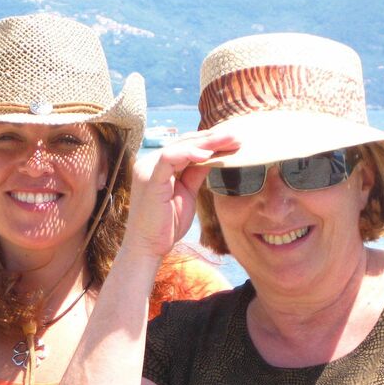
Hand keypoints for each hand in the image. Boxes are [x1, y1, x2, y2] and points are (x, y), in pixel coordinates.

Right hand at [124, 130, 238, 257]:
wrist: (149, 247)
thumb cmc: (166, 224)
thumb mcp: (187, 193)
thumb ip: (196, 173)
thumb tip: (213, 155)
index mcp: (157, 166)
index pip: (184, 145)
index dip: (209, 142)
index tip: (233, 142)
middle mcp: (149, 163)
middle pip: (183, 142)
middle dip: (212, 138)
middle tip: (236, 137)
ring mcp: (147, 170)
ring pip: (178, 146)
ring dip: (206, 142)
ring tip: (228, 141)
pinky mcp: (150, 179)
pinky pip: (169, 158)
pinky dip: (189, 153)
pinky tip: (208, 155)